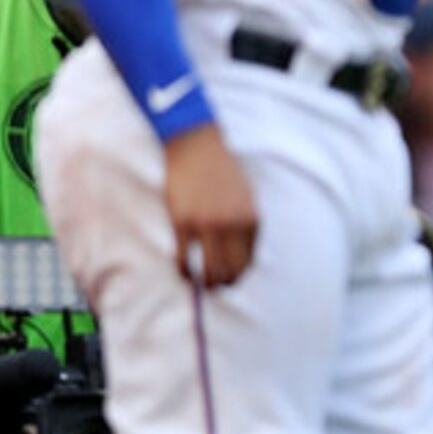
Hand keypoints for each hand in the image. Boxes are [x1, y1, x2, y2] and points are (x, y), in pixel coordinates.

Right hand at [162, 125, 259, 288]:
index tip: (231, 276)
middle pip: (232, 271)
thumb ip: (245, 222)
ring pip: (209, 271)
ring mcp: (206, 225)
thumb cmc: (221, 170)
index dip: (239, 273)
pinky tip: (182, 270)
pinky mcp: (183, 223)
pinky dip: (183, 270)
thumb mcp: (246, 195)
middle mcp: (231, 225)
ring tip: (199, 283)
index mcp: (250, 219)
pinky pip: (184, 258)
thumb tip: (240, 253)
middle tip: (215, 286)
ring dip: (204, 283)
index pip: (248, 260)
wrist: (197, 147)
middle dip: (223, 283)